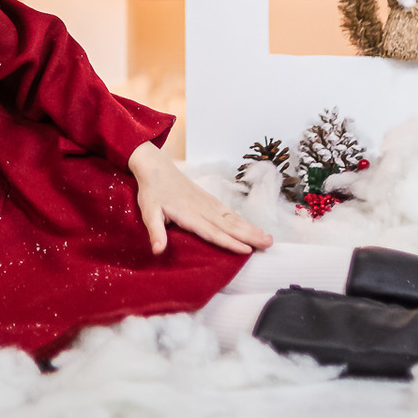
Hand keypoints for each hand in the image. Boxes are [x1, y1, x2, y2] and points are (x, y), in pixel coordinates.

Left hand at [128, 141, 272, 255]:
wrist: (157, 167)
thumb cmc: (152, 191)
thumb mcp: (148, 211)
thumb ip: (155, 231)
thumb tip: (157, 250)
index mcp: (189, 214)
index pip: (212, 231)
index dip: (230, 241)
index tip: (247, 250)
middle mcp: (203, 208)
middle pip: (229, 225)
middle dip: (250, 235)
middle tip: (269, 244)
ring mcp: (208, 203)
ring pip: (233, 218)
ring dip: (251, 228)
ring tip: (268, 238)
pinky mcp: (210, 200)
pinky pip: (229, 212)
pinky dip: (243, 221)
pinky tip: (253, 228)